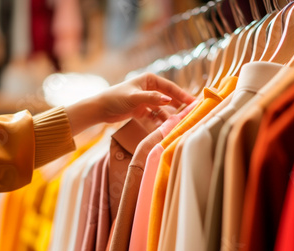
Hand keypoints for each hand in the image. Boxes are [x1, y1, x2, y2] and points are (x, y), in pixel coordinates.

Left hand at [65, 73, 194, 134]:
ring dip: (170, 115)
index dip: (182, 95)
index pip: (170, 87)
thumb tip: (169, 101)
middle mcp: (149, 88)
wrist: (100, 109)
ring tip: (180, 123)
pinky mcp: (142, 110)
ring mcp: (146, 100)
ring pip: (163, 108)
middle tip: (192, 113)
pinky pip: (155, 116)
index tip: (193, 102)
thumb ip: (152, 99)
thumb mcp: (135, 97)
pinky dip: (160, 121)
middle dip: (180, 105)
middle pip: (169, 97)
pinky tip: (167, 127)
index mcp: (149, 80)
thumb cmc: (116, 98)